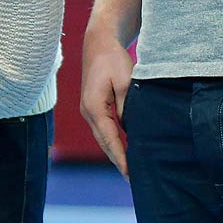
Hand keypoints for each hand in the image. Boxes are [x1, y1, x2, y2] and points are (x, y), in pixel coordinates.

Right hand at [79, 35, 132, 176]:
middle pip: (104, 142)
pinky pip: (104, 129)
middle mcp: (88, 112)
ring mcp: (88, 110)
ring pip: (103, 138)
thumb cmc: (113, 60)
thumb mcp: (126, 82)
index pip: (110, 139)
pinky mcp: (93, 107)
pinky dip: (113, 141)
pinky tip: (124, 149)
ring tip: (130, 170)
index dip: (121, 157)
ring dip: (115, 153)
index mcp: (94, 107)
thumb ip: (127, 107)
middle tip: (134, 179)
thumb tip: (131, 129)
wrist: (99, 43)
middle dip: (117, 161)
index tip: (130, 174)